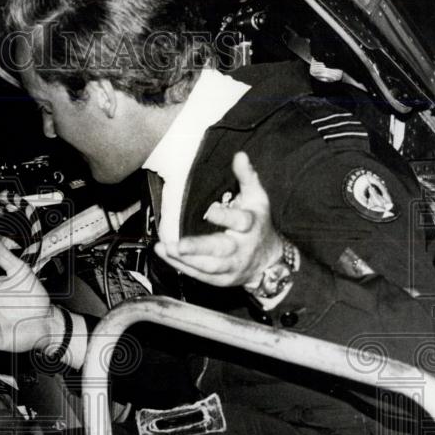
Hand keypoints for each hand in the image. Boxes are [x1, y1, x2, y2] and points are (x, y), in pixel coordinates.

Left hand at [154, 152, 282, 287]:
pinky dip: (182, 268)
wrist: (270, 261)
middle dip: (197, 248)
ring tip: (164, 248)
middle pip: (220, 250)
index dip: (224, 217)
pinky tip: (166, 257)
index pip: (239, 222)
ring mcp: (233, 266)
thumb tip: (239, 155)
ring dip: (184, 260)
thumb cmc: (259, 224)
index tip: (209, 210)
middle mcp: (242, 248)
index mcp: (251, 225)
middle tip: (175, 245)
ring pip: (208, 267)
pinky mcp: (223, 280)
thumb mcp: (257, 198)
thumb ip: (247, 177)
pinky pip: (201, 276)